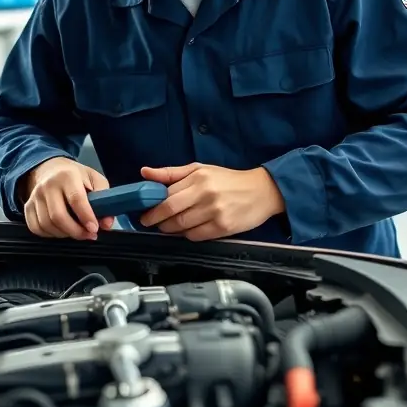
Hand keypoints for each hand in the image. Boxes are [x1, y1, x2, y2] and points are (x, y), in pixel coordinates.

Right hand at [20, 157, 114, 239]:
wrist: (50, 168)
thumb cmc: (76, 176)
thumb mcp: (95, 179)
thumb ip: (105, 199)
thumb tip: (107, 223)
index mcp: (67, 176)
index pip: (76, 199)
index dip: (86, 216)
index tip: (94, 229)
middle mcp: (48, 185)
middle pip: (58, 216)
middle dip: (75, 231)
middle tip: (88, 235)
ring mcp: (35, 196)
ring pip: (47, 224)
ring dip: (64, 234)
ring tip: (77, 232)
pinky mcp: (27, 207)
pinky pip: (36, 228)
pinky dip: (50, 235)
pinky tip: (61, 231)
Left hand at [138, 163, 285, 240]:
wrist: (262, 191)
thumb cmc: (229, 180)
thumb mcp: (200, 169)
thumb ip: (171, 173)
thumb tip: (145, 172)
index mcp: (198, 177)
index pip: (166, 194)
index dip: (151, 204)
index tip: (144, 209)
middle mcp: (206, 194)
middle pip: (170, 211)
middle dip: (155, 219)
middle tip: (149, 222)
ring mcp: (215, 212)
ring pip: (181, 226)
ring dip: (169, 229)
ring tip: (166, 226)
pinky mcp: (223, 228)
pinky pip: (196, 236)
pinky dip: (186, 235)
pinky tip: (186, 231)